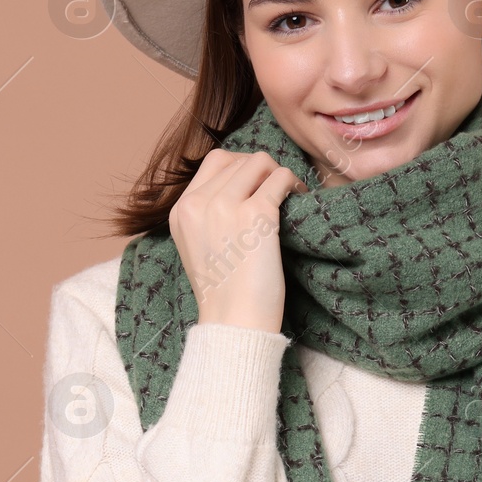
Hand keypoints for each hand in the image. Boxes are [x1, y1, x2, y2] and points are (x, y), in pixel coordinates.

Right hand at [167, 149, 304, 332]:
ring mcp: (224, 206)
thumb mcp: (200, 246)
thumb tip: (243, 185)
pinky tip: (300, 200)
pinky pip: (281, 178)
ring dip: (280, 174)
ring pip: (260, 161)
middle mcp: (197, 203)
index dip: (242, 169)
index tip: (259, 187)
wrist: (233, 322)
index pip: (214, 162)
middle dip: (263, 171)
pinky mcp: (255, 215)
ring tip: (291, 195)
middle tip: (280, 192)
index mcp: (181, 210)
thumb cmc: (226, 291)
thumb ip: (209, 214)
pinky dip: (295, 185)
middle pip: (238, 159)